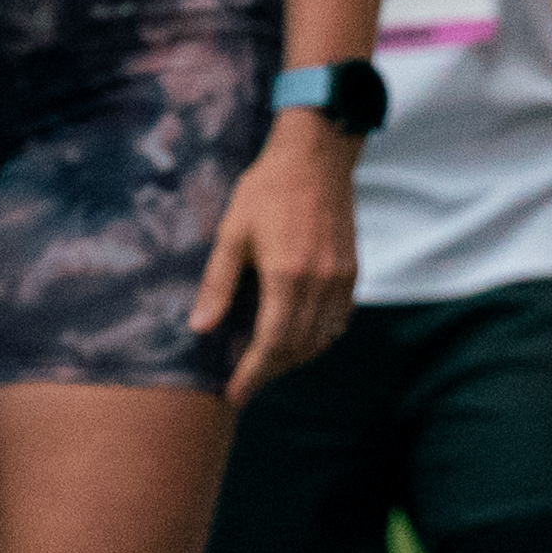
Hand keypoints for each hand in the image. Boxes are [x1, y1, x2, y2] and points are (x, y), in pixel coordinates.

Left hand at [199, 107, 360, 394]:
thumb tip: (200, 327)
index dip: (252, 374)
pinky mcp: (352, 271)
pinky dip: (318, 337)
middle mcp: (319, 283)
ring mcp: (340, 279)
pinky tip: (298, 335)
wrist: (316, 157)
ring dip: (294, 357)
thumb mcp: (232, 233)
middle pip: (297, 348)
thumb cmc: (267, 190)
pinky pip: (338, 320)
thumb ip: (218, 284)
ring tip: (267, 362)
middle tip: (244, 380)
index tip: (235, 395)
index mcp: (286, 275)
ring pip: (321, 338)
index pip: (271, 344)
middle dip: (270, 370)